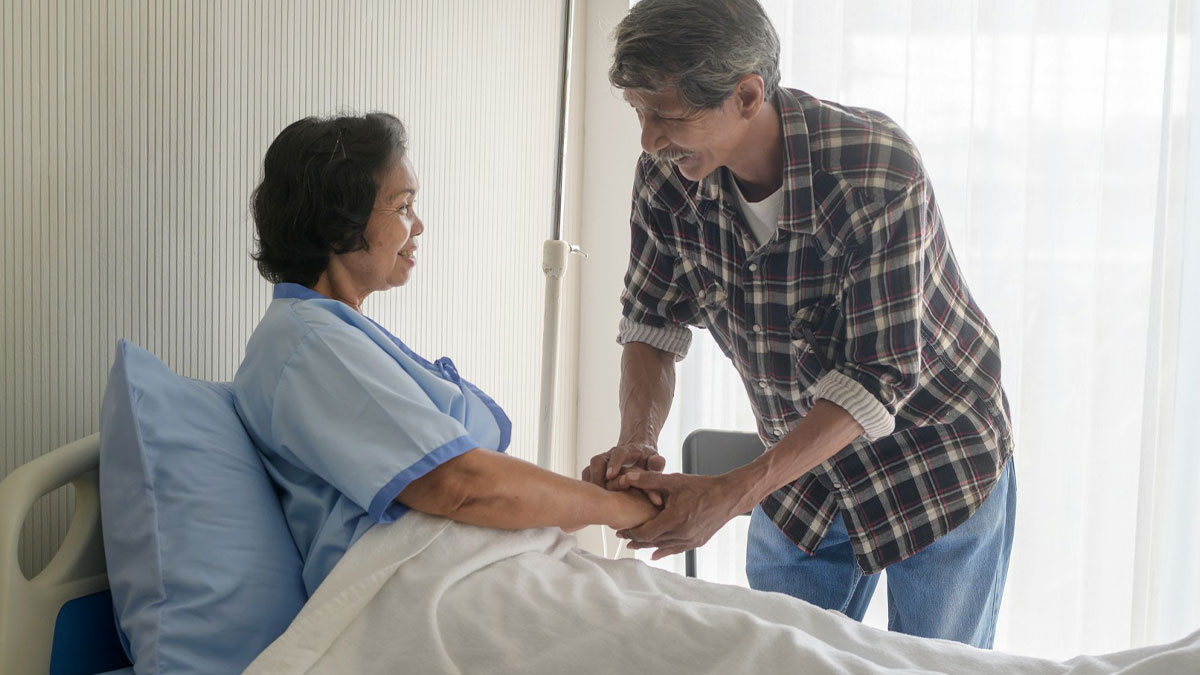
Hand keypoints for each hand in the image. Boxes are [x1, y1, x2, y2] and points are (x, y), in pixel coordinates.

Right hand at [582, 442, 666, 504]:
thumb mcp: (654, 461)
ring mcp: (601, 463)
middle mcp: (610, 455)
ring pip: (589, 469)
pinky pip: (586, 477)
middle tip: (600, 492)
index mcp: (626, 452)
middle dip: (597, 475)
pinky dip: (587, 488)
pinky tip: (592, 501)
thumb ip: (656, 463)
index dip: (614, 463)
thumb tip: (659, 463)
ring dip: (591, 484)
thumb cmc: (646, 461)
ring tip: (594, 500)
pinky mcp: (595, 471)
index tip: (611, 476)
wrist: (636, 454)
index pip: (618, 453)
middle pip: (598, 461)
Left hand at [610, 471, 744, 560]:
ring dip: (648, 547)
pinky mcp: (697, 542)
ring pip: (663, 548)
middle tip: (622, 537)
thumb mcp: (674, 481)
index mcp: (674, 519)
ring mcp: (690, 540)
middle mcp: (681, 534)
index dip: (631, 532)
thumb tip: (628, 477)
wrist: (728, 496)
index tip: (620, 530)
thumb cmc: (702, 487)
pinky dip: (663, 551)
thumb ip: (649, 480)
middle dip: (636, 540)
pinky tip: (655, 554)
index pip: (645, 532)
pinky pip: (676, 550)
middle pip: (652, 542)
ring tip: (634, 544)